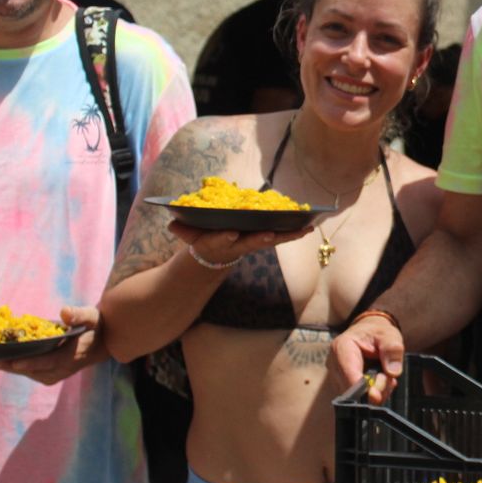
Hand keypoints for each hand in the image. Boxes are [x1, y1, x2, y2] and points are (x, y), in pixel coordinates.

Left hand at [0, 305, 107, 384]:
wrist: (103, 343)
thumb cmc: (95, 326)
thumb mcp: (92, 316)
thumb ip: (79, 314)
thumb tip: (64, 311)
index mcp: (72, 356)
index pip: (49, 361)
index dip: (30, 362)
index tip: (12, 361)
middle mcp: (63, 369)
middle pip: (33, 370)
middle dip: (10, 365)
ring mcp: (56, 374)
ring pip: (29, 373)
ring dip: (9, 367)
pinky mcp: (50, 375)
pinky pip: (30, 372)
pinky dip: (15, 366)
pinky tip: (0, 360)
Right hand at [169, 220, 311, 268]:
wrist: (215, 257)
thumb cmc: (202, 241)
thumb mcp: (189, 237)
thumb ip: (182, 231)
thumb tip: (172, 225)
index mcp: (219, 242)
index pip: (221, 240)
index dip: (225, 237)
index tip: (230, 233)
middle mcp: (238, 244)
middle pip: (252, 242)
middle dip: (261, 238)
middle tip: (271, 234)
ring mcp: (252, 244)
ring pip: (272, 241)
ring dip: (288, 236)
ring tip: (305, 229)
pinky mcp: (263, 241)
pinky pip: (281, 237)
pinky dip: (294, 233)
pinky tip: (309, 226)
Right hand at [330, 312, 404, 405]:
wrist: (369, 333)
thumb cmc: (378, 333)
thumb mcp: (390, 336)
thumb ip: (392, 350)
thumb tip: (393, 372)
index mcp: (342, 346)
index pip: (348, 373)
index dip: (362, 388)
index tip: (377, 396)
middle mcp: (334, 363)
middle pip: (350, 389)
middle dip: (373, 391)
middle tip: (390, 380)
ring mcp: (335, 376)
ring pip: (354, 396)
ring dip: (374, 393)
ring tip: (385, 377)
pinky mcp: (340, 385)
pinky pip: (356, 397)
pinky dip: (370, 394)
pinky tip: (379, 382)